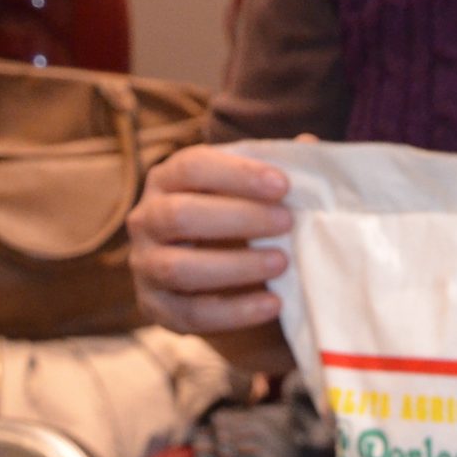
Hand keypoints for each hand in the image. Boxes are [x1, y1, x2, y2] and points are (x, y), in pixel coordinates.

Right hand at [127, 146, 293, 334]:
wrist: (225, 286)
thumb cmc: (243, 225)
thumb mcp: (256, 196)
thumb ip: (278, 171)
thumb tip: (309, 144)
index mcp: (168, 180)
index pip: (192, 166)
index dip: (237, 174)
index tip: (283, 185)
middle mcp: (146, 219)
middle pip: (179, 214)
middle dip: (238, 218)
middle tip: (287, 222)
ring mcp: (146, 265)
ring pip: (179, 267)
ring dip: (235, 266)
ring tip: (282, 262)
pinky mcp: (157, 308)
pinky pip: (191, 313)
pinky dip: (235, 312)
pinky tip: (273, 304)